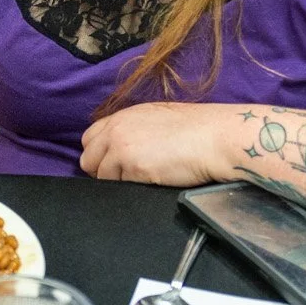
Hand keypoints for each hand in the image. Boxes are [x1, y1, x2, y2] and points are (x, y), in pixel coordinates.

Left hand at [79, 102, 233, 186]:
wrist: (217, 137)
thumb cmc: (197, 129)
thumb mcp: (157, 118)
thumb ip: (133, 129)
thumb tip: (121, 147)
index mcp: (122, 116)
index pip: (89, 138)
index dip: (99, 154)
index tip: (113, 163)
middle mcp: (117, 130)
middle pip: (88, 160)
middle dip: (102, 171)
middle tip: (126, 176)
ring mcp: (122, 149)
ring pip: (102, 177)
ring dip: (119, 181)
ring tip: (147, 176)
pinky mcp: (134, 168)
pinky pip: (120, 186)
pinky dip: (133, 188)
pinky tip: (153, 180)